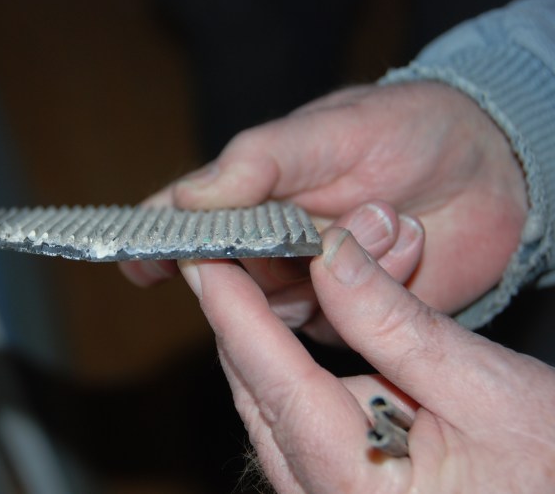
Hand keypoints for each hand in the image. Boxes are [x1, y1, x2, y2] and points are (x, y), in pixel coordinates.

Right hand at [121, 82, 527, 331]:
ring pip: (290, 302)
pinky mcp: (353, 315)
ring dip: (343, 260)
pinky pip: (346, 317)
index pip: (187, 223)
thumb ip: (259, 162)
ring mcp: (311, 284)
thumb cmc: (401, 129)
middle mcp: (272, 245)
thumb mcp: (330, 129)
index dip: (157, 244)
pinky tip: (408, 236)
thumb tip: (189, 198)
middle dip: (271, 260)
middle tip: (318, 233)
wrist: (489, 166)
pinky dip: (380, 278)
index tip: (139, 263)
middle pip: (230, 277)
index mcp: (252, 195)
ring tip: (388, 213)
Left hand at [179, 227, 554, 493]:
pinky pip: (293, 428)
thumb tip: (331, 255)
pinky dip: (285, 376)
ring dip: (259, 347)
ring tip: (248, 286)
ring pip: (269, 411)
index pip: (270, 377)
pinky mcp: (341, 492)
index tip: (203, 259)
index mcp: (352, 482)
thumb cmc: (550, 473)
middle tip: (223, 261)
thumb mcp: (486, 388)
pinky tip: (286, 338)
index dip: (233, 310)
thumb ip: (396, 322)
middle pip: (256, 395)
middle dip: (238, 322)